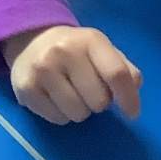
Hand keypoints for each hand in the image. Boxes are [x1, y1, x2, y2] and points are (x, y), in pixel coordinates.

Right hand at [1, 25, 141, 124]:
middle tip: (89, 92)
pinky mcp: (27, 89)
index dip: (128, 98)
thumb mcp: (101, 50)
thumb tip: (134, 88)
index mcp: (90, 40)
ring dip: (80, 111)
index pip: (116, 73)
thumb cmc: (75, 50)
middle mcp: (64, 52)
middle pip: (98, 101)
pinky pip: (57, 119)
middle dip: (99, 103)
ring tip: (72, 94)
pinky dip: (62, 115)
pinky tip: (55, 98)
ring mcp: (43, 70)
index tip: (132, 113)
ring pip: (78, 114)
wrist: (31, 41)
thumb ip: (123, 68)